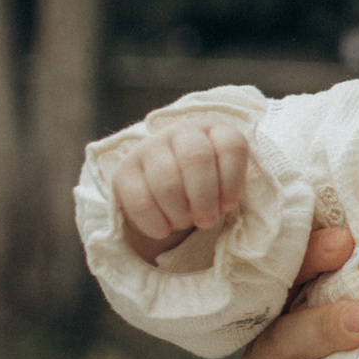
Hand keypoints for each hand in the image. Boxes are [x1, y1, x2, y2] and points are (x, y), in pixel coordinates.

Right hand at [115, 122, 251, 262]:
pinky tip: (164, 229)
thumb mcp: (227, 184)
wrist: (167, 199)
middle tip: (207, 221)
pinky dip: (156, 223)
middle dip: (205, 199)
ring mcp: (149, 147)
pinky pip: (140, 200)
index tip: (229, 206)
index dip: (233, 181)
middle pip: (196, 158)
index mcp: (214, 130)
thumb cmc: (208, 190)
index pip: (231, 146)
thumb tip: (229, 207)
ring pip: (167, 182)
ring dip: (181, 213)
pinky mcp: (124, 171)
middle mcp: (180, 131)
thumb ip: (235, 189)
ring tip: (185, 223)